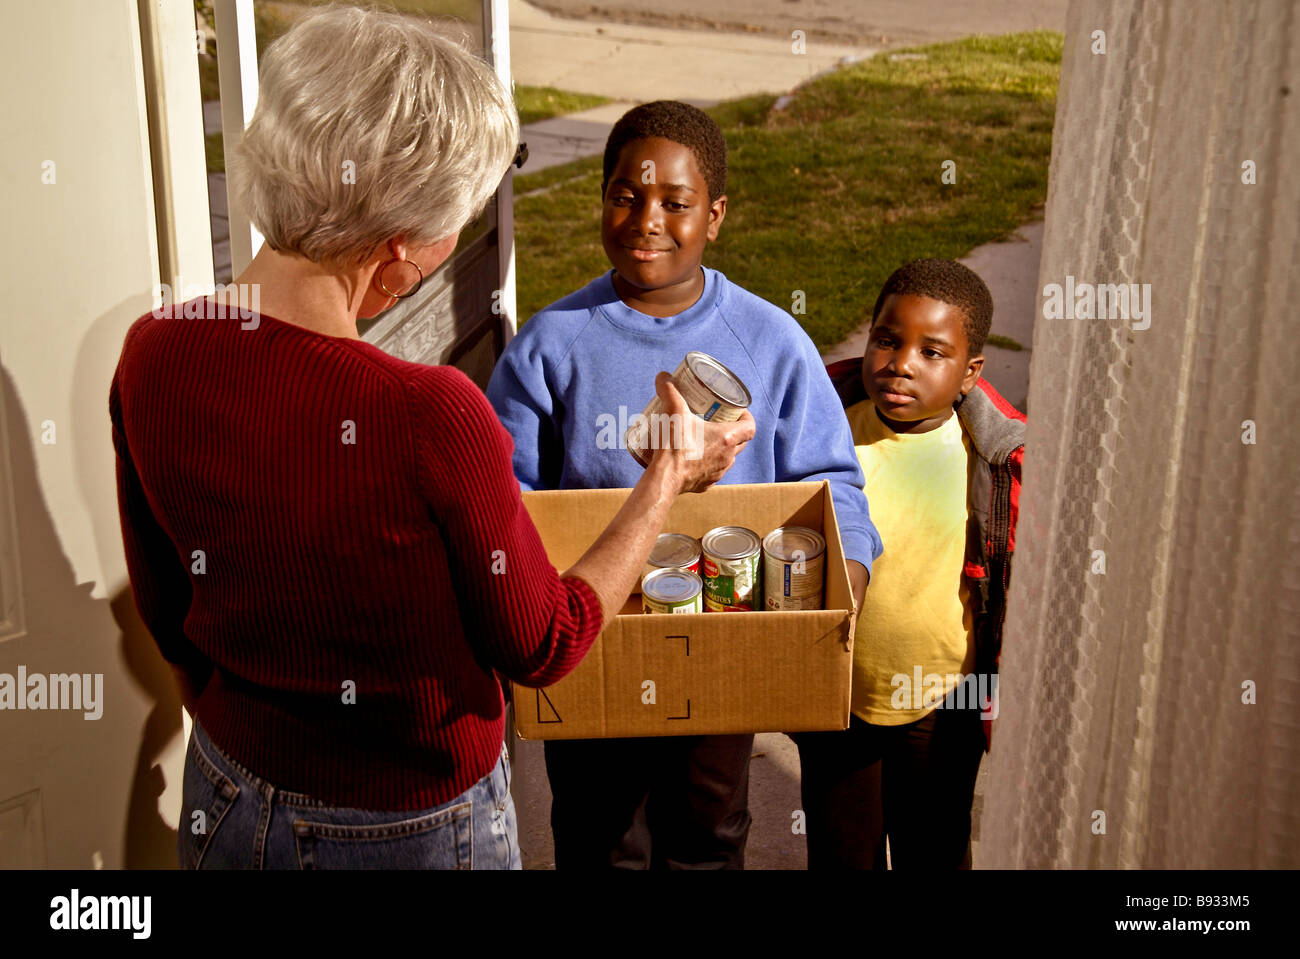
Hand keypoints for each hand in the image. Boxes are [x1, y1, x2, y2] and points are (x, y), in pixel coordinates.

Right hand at [649, 371, 755, 492]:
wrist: (663, 479)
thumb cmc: (673, 447)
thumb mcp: (673, 412)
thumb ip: (669, 390)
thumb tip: (664, 376)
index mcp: (726, 438)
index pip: (750, 427)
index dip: (747, 418)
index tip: (738, 412)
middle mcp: (727, 457)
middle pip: (740, 442)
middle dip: (732, 431)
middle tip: (718, 421)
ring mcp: (718, 473)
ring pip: (726, 458)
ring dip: (719, 448)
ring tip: (704, 438)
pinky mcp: (706, 484)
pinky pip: (711, 471)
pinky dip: (706, 464)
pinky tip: (694, 458)